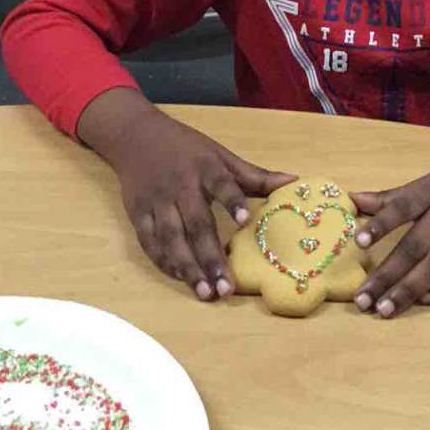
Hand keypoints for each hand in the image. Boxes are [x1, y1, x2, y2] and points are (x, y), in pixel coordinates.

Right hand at [78, 90, 295, 297]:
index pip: (221, 184)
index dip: (232, 202)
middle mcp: (180, 186)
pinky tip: (180, 277)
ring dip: (187, 267)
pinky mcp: (138, 213)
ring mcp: (157, 201)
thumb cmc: (187, 149)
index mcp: (205, 168)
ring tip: (205, 292)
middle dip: (211, 257)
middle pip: (196, 224)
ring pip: (171, 238)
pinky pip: (150, 242)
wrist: (136, 136)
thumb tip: (293, 182)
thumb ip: (254, 175)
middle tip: (226, 288)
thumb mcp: (220, 155)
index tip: (245, 221)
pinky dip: (164, 261)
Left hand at [350, 139, 429, 316]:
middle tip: (363, 300)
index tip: (359, 242)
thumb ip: (392, 197)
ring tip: (386, 309)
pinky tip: (424, 301)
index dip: (381, 224)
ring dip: (410, 289)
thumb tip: (352, 200)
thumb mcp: (429, 182)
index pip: (402, 207)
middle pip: (415, 246)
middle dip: (387, 275)